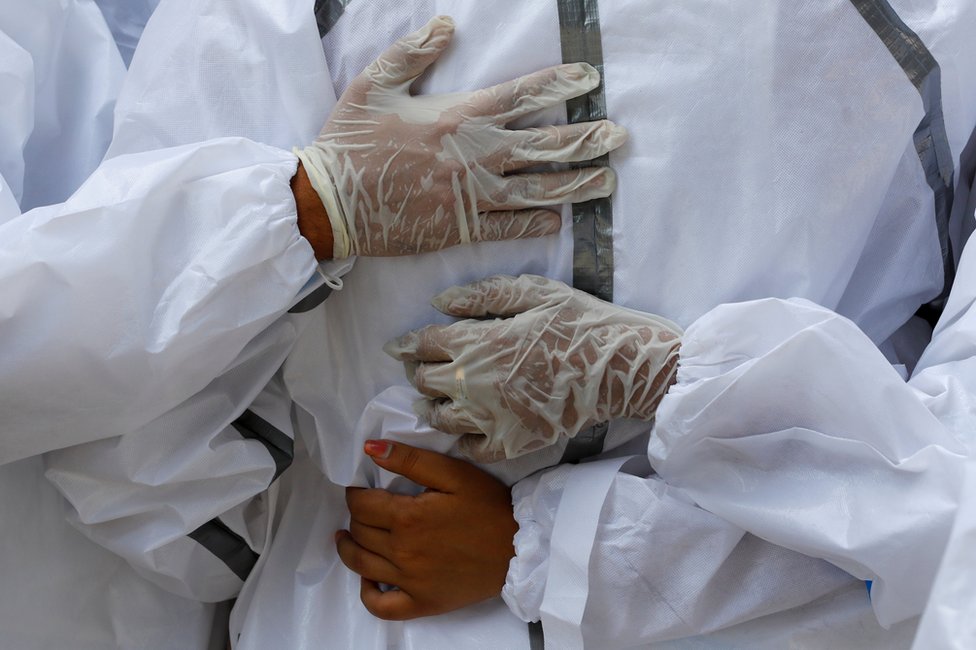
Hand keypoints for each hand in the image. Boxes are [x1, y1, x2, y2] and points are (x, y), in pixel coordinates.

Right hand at [296, 16, 626, 257]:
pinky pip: (506, 228)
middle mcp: (473, 156)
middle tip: (620, 137)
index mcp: (457, 117)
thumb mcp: (374, 84)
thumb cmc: (348, 141)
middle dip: (586, 139)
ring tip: (607, 182)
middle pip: (543, 146)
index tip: (590, 79)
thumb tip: (446, 24)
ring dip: (575, 185)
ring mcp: (469, 196)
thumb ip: (412, 52)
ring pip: (536, 190)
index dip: (560, 85)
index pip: (523, 95)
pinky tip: (558, 220)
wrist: (328, 202)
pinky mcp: (458, 229)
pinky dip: (534, 224)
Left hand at [336, 440, 516, 619]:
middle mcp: (402, 552)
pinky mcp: (421, 603)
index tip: (360, 488)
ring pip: (361, 566)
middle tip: (365, 509)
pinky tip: (368, 580)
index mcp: (407, 517)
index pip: (360, 504)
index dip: (355, 493)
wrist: (519, 548)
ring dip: (349, 548)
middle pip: (359, 532)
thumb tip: (369, 449)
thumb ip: (409, 460)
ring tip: (349, 537)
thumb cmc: (488, 506)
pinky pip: (381, 607)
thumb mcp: (453, 473)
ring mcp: (409, 582)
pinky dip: (367, 594)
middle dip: (356, 516)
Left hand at [385, 275, 682, 460]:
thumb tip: (439, 302)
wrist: (621, 368)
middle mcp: (474, 382)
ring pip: (440, 419)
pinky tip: (464, 431)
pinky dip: (461, 441)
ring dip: (430, 408)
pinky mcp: (511, 443)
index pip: (422, 344)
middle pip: (424, 382)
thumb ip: (482, 296)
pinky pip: (470, 449)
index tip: (397, 348)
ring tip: (430, 404)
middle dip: (417, 373)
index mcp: (477, 342)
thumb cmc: (579, 321)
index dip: (405, 345)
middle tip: (420, 371)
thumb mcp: (533, 292)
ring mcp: (490, 417)